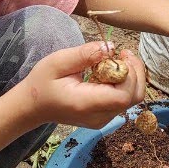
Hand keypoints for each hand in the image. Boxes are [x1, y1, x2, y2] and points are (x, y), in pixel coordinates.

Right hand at [17, 42, 146, 129]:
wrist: (33, 106)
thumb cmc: (42, 83)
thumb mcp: (57, 62)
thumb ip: (84, 54)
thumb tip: (110, 47)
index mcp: (86, 104)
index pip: (124, 95)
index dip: (130, 73)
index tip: (120, 54)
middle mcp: (98, 116)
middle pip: (134, 97)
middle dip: (135, 73)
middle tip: (123, 54)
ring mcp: (103, 120)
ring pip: (132, 99)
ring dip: (130, 77)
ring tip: (115, 61)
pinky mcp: (104, 118)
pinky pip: (124, 100)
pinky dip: (124, 84)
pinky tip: (110, 73)